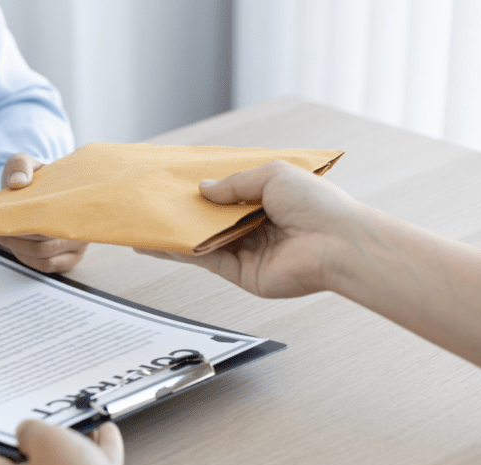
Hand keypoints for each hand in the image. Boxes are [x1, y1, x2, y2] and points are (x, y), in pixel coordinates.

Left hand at [0, 153, 88, 272]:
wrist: (38, 188)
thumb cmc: (34, 178)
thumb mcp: (23, 162)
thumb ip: (20, 166)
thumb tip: (18, 183)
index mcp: (75, 201)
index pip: (52, 222)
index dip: (26, 225)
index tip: (6, 221)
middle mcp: (81, 225)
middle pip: (46, 244)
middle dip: (17, 239)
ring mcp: (78, 243)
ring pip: (46, 257)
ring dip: (20, 250)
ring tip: (2, 237)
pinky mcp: (72, 257)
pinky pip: (49, 266)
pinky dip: (29, 259)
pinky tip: (16, 248)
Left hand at [0, 420, 173, 464]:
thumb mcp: (46, 440)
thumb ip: (31, 430)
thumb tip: (26, 431)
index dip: (8, 439)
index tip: (22, 425)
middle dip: (51, 442)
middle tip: (59, 423)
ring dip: (77, 450)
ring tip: (89, 428)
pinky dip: (95, 463)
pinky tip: (106, 441)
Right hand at [135, 160, 362, 298]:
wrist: (337, 244)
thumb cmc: (317, 205)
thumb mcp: (271, 175)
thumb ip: (233, 184)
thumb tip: (202, 190)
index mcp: (267, 199)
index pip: (228, 194)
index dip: (203, 189)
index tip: (176, 183)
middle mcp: (255, 226)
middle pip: (211, 219)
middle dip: (183, 212)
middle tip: (153, 203)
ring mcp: (246, 250)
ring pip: (202, 240)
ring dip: (174, 234)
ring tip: (143, 226)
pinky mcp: (241, 273)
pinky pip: (205, 259)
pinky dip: (180, 252)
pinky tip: (159, 243)